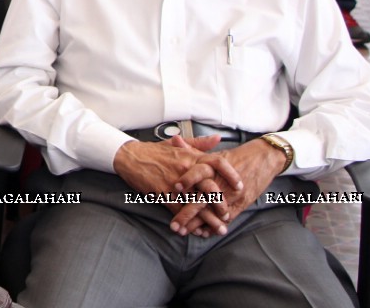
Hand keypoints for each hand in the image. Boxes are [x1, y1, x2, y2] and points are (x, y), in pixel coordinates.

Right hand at [113, 136, 240, 236]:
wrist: (130, 156)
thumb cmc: (154, 151)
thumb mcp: (177, 144)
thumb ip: (200, 143)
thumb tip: (219, 139)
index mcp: (191, 156)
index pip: (218, 162)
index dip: (231, 174)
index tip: (240, 186)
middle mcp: (185, 169)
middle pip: (210, 187)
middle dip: (221, 204)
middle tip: (228, 215)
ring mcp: (174, 182)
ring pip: (196, 203)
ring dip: (208, 219)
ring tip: (218, 229)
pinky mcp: (163, 193)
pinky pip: (178, 210)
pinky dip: (187, 222)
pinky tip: (194, 230)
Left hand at [167, 137, 284, 236]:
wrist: (263, 159)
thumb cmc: (236, 156)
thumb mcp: (213, 153)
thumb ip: (192, 149)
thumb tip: (175, 139)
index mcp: (213, 166)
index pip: (198, 173)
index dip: (186, 182)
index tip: (172, 191)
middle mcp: (222, 183)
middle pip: (202, 200)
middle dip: (186, 214)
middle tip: (173, 225)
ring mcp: (231, 195)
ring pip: (211, 213)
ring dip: (197, 224)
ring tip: (183, 232)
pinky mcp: (240, 204)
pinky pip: (225, 218)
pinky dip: (213, 226)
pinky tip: (202, 233)